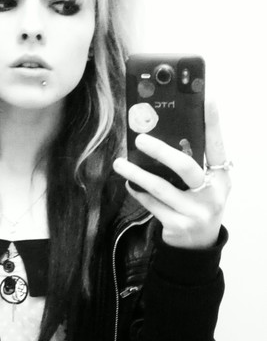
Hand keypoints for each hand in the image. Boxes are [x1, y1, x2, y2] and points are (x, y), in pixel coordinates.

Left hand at [113, 102, 231, 248]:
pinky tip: (128, 184)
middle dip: (161, 151)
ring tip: (120, 163)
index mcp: (221, 176)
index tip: (209, 96)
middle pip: (186, 167)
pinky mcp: (178, 225)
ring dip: (137, 174)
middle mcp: (212, 193)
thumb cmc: (198, 203)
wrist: (198, 244)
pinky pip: (152, 204)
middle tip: (140, 139)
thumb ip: (193, 162)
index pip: (218, 144)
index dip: (213, 121)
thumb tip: (162, 132)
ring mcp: (195, 211)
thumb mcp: (205, 183)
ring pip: (161, 187)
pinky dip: (138, 193)